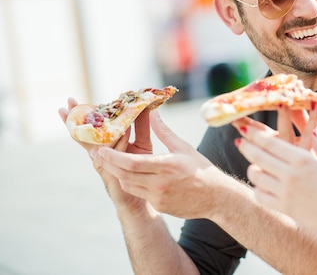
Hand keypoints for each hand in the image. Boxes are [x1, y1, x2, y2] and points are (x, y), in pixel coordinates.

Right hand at [58, 98, 150, 211]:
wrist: (144, 191)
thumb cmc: (141, 165)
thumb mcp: (142, 142)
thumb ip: (142, 125)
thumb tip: (146, 106)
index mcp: (105, 143)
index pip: (91, 126)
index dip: (81, 114)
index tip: (72, 100)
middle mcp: (99, 151)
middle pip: (83, 133)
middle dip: (74, 118)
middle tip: (67, 103)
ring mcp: (101, 162)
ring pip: (93, 142)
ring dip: (89, 127)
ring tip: (84, 110)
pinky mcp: (110, 171)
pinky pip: (112, 154)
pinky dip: (117, 142)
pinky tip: (121, 132)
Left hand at [89, 110, 225, 218]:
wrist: (216, 197)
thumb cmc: (201, 168)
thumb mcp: (183, 147)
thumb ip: (164, 131)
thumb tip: (152, 113)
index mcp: (167, 165)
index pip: (131, 163)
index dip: (113, 157)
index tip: (100, 149)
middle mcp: (160, 183)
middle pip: (124, 174)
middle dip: (108, 164)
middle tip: (97, 154)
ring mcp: (159, 197)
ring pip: (128, 185)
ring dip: (118, 173)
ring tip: (109, 161)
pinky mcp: (159, 205)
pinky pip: (138, 193)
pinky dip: (131, 182)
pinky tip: (128, 173)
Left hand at [234, 107, 316, 236]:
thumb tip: (312, 127)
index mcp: (303, 160)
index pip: (270, 143)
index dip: (254, 134)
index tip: (244, 128)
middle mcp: (291, 175)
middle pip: (258, 157)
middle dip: (246, 146)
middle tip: (240, 141)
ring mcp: (286, 193)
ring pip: (256, 176)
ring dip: (252, 168)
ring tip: (255, 164)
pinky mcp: (284, 208)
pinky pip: (260, 196)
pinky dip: (257, 188)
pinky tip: (262, 184)